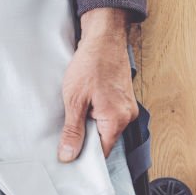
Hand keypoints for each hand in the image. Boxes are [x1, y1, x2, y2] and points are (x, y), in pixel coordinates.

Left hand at [58, 8, 137, 161]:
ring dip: (90, 126)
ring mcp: (127, 108)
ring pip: (106, 129)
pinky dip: (96, 116)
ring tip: (78, 113)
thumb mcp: (74, 100)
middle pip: (104, 142)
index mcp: (116, 120)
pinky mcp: (124, 100)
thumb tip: (69, 155)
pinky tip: (85, 106)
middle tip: (68, 133)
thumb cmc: (91, 63)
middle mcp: (127, 116)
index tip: (69, 157)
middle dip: (86, 141)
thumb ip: (73, 131)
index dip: (85, 157)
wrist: (105, 37)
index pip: (102, 153)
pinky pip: (109, 117)